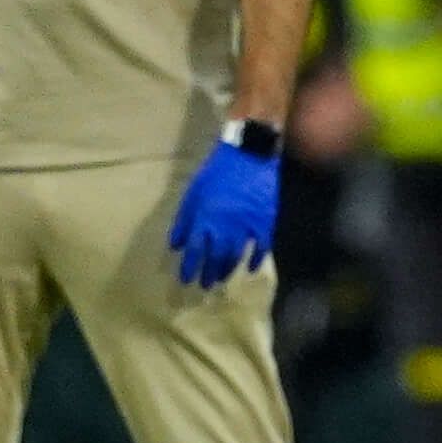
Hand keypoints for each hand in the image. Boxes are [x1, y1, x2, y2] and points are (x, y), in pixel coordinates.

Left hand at [167, 140, 279, 287]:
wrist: (248, 155)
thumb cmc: (216, 173)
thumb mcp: (192, 193)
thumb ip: (184, 220)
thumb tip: (176, 245)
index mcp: (205, 218)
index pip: (195, 251)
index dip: (190, 267)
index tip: (186, 279)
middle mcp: (225, 226)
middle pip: (215, 257)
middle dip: (208, 273)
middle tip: (204, 286)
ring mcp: (247, 225)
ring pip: (236, 254)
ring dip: (228, 269)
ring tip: (222, 279)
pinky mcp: (265, 221)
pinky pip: (262, 247)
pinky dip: (256, 259)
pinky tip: (252, 269)